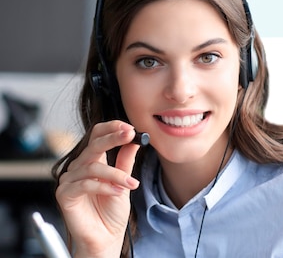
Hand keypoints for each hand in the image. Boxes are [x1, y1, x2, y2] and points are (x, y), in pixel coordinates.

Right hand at [56, 121, 140, 256]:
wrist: (106, 237)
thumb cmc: (112, 211)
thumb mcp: (124, 181)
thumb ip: (125, 161)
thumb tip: (133, 140)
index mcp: (92, 161)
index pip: (97, 136)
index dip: (112, 129)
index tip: (130, 128)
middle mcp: (79, 167)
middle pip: (93, 145)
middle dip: (113, 138)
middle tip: (130, 135)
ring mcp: (70, 180)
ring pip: (93, 166)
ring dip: (116, 174)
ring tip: (130, 184)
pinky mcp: (65, 194)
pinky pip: (85, 184)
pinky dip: (104, 186)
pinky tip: (117, 192)